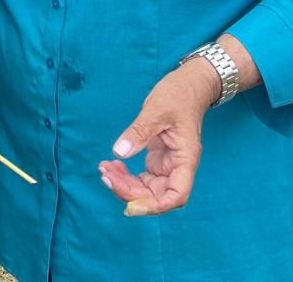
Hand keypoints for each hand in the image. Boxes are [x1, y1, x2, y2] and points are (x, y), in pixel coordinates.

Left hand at [97, 61, 219, 216]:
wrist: (187, 86)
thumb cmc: (178, 95)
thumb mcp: (157, 109)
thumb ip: (139, 131)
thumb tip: (119, 152)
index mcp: (185, 159)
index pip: (175, 195)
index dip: (154, 206)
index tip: (130, 205)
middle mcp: (178, 167)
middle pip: (156, 195)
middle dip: (129, 191)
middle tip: (106, 174)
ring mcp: (167, 165)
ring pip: (146, 189)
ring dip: (124, 185)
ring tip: (104, 168)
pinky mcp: (158, 160)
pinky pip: (142, 178)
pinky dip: (126, 176)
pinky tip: (112, 164)